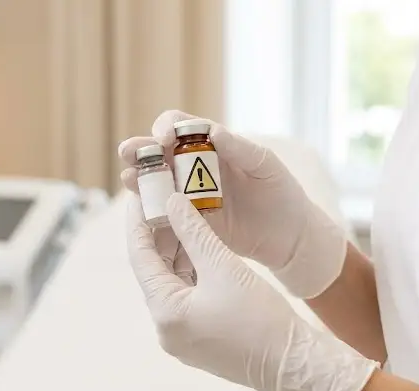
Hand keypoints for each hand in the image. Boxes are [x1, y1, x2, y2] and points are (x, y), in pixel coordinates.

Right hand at [119, 110, 347, 297]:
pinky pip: (163, 210)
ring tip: (128, 178)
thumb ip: (240, 148)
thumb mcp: (265, 166)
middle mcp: (194, 166)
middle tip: (129, 151)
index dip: (167, 127)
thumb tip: (212, 131)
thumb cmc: (282, 193)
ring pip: (155, 180)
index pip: (180, 126)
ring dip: (138, 176)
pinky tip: (139, 204)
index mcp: (211, 145)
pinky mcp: (188, 220)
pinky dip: (148, 206)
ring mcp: (188, 194)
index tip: (165, 138)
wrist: (290, 237)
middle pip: (158, 151)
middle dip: (140, 149)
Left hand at [126, 193, 377, 390]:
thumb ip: (194, 231)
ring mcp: (181, 337)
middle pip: (155, 271)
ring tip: (183, 218)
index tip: (139, 195)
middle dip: (160, 236)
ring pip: (172, 283)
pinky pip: (187, 298)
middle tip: (164, 201)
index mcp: (165, 313)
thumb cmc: (261, 318)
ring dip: (178, 252)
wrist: (292, 363)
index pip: (140, 258)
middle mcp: (165, 329)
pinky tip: (200, 247)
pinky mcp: (199, 339)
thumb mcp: (223, 265)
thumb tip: (172, 202)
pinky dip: (192, 272)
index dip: (139, 222)